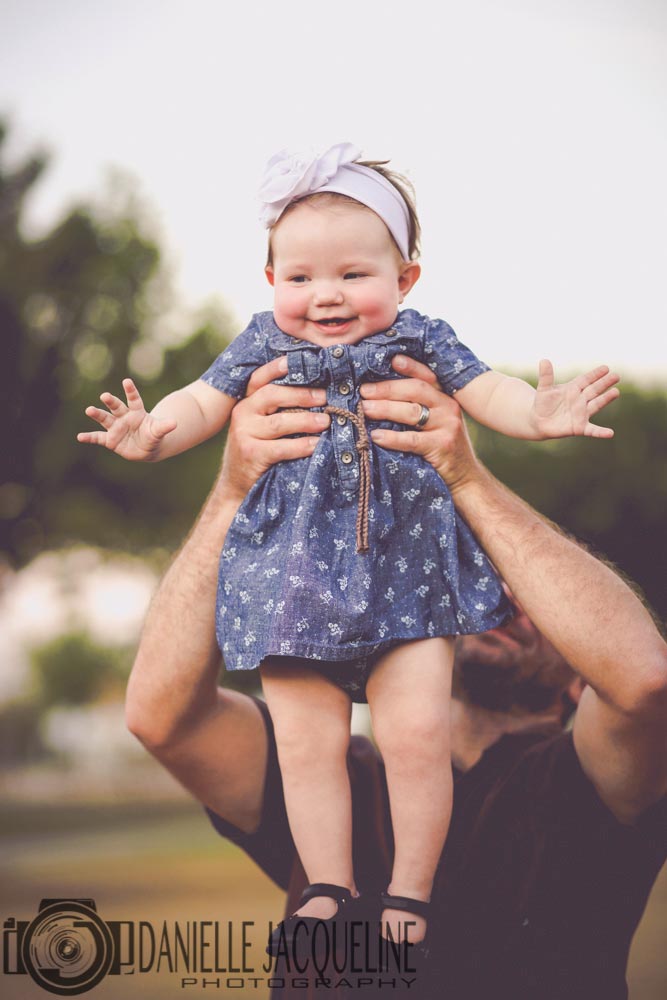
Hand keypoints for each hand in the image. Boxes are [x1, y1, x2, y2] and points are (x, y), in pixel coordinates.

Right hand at [77, 378, 176, 460]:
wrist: (146, 448)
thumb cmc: (153, 435)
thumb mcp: (159, 432)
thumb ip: (164, 427)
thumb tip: (175, 423)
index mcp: (137, 412)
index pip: (134, 399)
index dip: (131, 391)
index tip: (126, 381)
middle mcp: (124, 417)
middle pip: (116, 407)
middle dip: (111, 401)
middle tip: (105, 395)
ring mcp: (116, 427)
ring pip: (105, 419)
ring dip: (97, 414)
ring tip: (89, 409)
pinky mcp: (110, 440)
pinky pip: (98, 438)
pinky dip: (89, 437)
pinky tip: (80, 437)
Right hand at [215, 357, 329, 504]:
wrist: (236, 486)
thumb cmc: (257, 452)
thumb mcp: (260, 426)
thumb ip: (278, 410)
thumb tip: (317, 394)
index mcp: (246, 402)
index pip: (260, 378)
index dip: (277, 367)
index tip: (298, 361)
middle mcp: (242, 413)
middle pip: (273, 395)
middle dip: (303, 394)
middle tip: (326, 397)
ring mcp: (245, 433)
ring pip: (280, 421)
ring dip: (307, 420)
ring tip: (326, 421)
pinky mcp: (251, 454)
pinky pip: (282, 447)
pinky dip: (302, 445)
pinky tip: (317, 444)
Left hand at [359, 354, 481, 493]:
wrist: (466, 477)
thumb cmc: (442, 447)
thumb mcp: (437, 422)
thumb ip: (419, 407)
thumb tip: (380, 396)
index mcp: (446, 397)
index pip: (427, 376)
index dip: (410, 366)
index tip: (391, 360)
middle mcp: (449, 407)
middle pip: (415, 390)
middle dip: (387, 388)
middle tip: (364, 391)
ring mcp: (448, 426)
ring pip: (412, 412)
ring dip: (385, 408)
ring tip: (365, 409)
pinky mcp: (442, 446)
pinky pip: (411, 439)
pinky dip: (391, 437)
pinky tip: (376, 436)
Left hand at [532, 361, 619, 438]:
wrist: (538, 421)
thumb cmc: (543, 403)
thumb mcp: (544, 389)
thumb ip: (546, 376)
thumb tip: (544, 360)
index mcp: (573, 389)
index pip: (586, 379)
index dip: (595, 374)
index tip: (606, 368)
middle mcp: (580, 400)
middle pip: (594, 390)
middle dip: (604, 383)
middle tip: (616, 376)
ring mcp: (581, 413)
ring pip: (596, 404)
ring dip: (606, 399)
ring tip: (616, 392)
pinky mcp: (580, 427)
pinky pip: (592, 430)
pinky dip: (601, 432)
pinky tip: (610, 433)